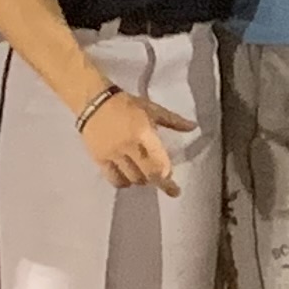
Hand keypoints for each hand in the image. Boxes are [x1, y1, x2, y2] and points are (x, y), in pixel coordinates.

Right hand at [79, 93, 195, 195]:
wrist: (94, 102)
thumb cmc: (127, 104)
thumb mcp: (152, 109)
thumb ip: (174, 121)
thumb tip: (194, 127)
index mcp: (143, 132)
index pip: (158, 160)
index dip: (166, 174)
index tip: (173, 180)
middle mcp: (128, 146)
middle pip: (147, 174)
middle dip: (159, 182)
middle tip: (168, 187)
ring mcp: (113, 154)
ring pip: (132, 178)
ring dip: (142, 181)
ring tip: (147, 176)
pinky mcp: (99, 159)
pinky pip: (114, 179)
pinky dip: (124, 182)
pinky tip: (129, 178)